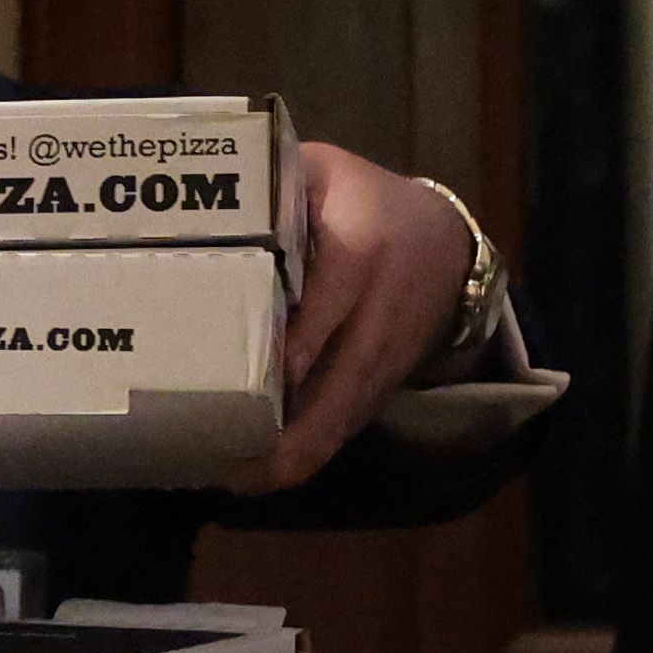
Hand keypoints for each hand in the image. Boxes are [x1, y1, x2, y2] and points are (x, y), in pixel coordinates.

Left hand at [215, 148, 484, 492]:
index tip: (262, 378)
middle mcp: (382, 310)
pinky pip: (348, 422)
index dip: (302, 342)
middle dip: (296, 430)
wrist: (446, 243)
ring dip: (297, 454)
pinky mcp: (383, 383)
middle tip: (235, 464)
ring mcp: (388, 355)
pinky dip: (309, 452)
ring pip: (348, 413)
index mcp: (365, 246)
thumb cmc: (363, 201)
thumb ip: (276, 188)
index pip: (334, 301)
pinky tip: (259, 473)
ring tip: (235, 479)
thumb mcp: (324, 174)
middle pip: (347, 379)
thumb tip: (207, 209)